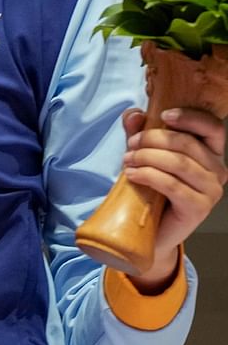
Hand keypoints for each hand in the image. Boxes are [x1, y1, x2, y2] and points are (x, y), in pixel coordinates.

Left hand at [121, 106, 227, 288]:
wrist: (152, 231)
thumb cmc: (152, 190)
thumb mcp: (145, 156)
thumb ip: (140, 134)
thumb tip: (133, 113)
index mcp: (212, 154)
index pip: (213, 128)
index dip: (190, 118)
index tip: (163, 115)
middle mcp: (218, 171)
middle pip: (188, 144)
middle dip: (153, 139)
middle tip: (130, 145)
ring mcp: (212, 190)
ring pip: (179, 163)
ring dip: (147, 157)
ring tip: (127, 160)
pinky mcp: (199, 208)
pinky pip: (172, 185)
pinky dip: (148, 175)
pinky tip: (131, 174)